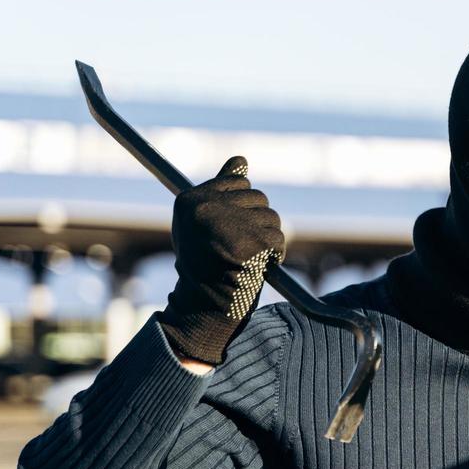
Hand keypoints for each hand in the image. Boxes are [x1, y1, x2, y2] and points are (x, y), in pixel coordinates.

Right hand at [161, 156, 284, 365]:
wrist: (204, 307)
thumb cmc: (205, 266)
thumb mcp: (204, 224)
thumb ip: (221, 192)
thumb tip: (241, 161)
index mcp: (190, 200)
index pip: (238, 181)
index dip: (244, 207)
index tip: (234, 229)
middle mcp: (207, 207)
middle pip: (259, 197)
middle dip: (259, 223)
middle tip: (243, 248)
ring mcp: (229, 224)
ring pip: (272, 218)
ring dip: (269, 239)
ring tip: (249, 259)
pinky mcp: (250, 243)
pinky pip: (278, 238)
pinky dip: (276, 254)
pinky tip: (260, 267)